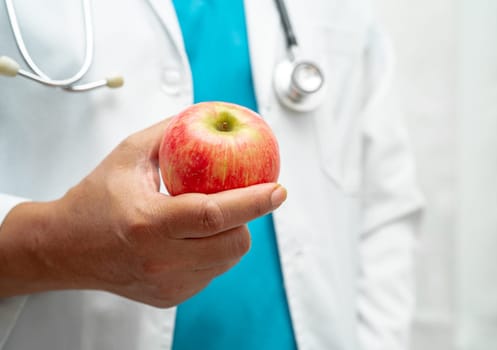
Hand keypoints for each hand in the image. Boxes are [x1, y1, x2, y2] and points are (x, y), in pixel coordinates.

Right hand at [0, 119, 286, 306]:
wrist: (64, 248)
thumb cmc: (95, 197)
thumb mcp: (129, 154)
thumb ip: (172, 132)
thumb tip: (213, 113)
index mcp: (147, 222)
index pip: (214, 215)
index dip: (253, 202)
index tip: (278, 190)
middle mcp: (158, 260)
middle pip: (232, 244)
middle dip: (245, 220)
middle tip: (238, 200)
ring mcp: (166, 284)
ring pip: (226, 261)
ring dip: (228, 235)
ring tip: (204, 218)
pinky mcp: (169, 298)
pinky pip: (211, 273)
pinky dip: (212, 253)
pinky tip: (189, 239)